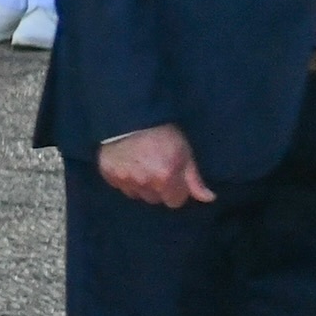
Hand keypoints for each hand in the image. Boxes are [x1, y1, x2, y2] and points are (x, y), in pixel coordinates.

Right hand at [96, 124, 210, 207]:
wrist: (129, 113)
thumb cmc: (163, 131)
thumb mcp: (184, 151)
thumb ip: (194, 178)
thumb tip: (208, 198)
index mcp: (165, 178)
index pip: (174, 202)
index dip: (176, 190)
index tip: (173, 176)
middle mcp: (144, 183)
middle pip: (154, 199)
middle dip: (158, 188)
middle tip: (156, 169)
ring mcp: (124, 179)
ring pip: (136, 194)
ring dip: (140, 185)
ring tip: (140, 166)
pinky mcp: (107, 173)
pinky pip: (119, 185)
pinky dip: (123, 178)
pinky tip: (126, 164)